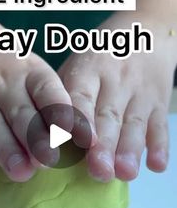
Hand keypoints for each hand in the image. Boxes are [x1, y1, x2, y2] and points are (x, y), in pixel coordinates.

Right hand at [0, 20, 70, 193]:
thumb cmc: (7, 65)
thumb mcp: (32, 69)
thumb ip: (51, 100)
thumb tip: (77, 140)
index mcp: (31, 72)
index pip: (49, 92)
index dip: (64, 114)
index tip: (81, 136)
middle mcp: (4, 86)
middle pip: (22, 114)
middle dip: (37, 139)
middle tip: (50, 161)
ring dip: (8, 152)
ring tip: (22, 173)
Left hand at [58, 12, 176, 181]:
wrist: (145, 35)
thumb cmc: (99, 60)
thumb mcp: (77, 66)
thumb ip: (64, 98)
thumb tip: (47, 139)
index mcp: (88, 71)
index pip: (81, 96)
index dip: (80, 119)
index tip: (78, 143)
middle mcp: (115, 81)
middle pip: (109, 115)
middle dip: (104, 145)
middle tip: (100, 171)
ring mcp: (139, 92)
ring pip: (135, 123)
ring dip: (130, 149)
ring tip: (126, 173)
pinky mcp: (159, 101)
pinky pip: (160, 125)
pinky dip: (160, 145)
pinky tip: (157, 165)